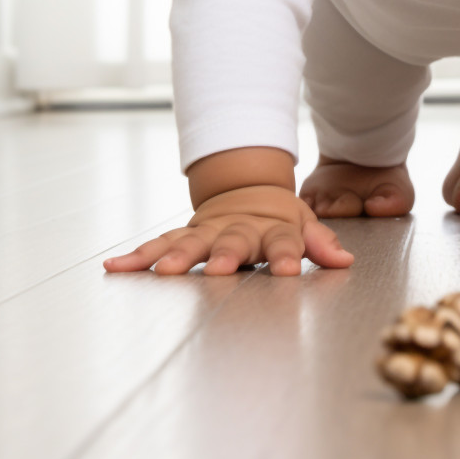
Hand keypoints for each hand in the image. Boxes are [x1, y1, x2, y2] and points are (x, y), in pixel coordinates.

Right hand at [103, 184, 354, 276]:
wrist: (244, 187)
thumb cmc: (276, 215)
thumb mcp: (304, 223)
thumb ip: (322, 243)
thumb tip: (344, 260)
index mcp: (272, 229)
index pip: (284, 243)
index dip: (286, 256)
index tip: (286, 271)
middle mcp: (237, 230)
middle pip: (232, 242)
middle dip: (224, 256)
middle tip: (219, 269)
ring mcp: (208, 232)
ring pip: (190, 243)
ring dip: (175, 257)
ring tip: (160, 271)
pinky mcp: (185, 235)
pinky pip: (159, 245)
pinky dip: (137, 257)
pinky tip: (116, 266)